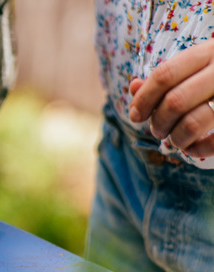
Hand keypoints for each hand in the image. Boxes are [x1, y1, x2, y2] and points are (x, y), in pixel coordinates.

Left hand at [128, 40, 213, 157]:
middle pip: (175, 101)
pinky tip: (192, 148)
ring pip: (193, 124)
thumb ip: (167, 77)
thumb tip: (133, 87)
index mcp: (209, 52)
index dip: (143, 99)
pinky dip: (197, 149)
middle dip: (158, 122)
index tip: (135, 115)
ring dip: (175, 138)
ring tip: (174, 140)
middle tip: (157, 130)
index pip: (165, 75)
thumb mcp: (198, 65)